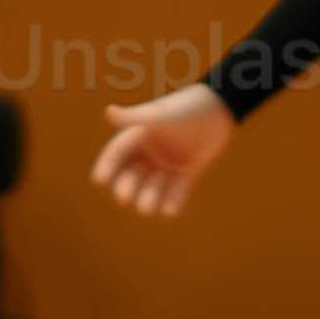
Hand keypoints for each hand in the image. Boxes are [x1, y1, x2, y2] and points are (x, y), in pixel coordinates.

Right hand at [91, 86, 232, 217]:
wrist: (220, 108)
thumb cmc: (186, 107)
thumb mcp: (160, 115)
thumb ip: (134, 118)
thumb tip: (109, 112)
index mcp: (140, 135)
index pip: (118, 152)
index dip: (108, 165)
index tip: (99, 180)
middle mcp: (151, 151)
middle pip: (132, 173)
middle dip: (127, 186)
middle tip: (124, 198)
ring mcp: (169, 162)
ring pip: (153, 185)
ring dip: (148, 197)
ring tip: (147, 209)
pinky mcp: (187, 171)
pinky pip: (178, 190)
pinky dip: (174, 200)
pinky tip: (170, 211)